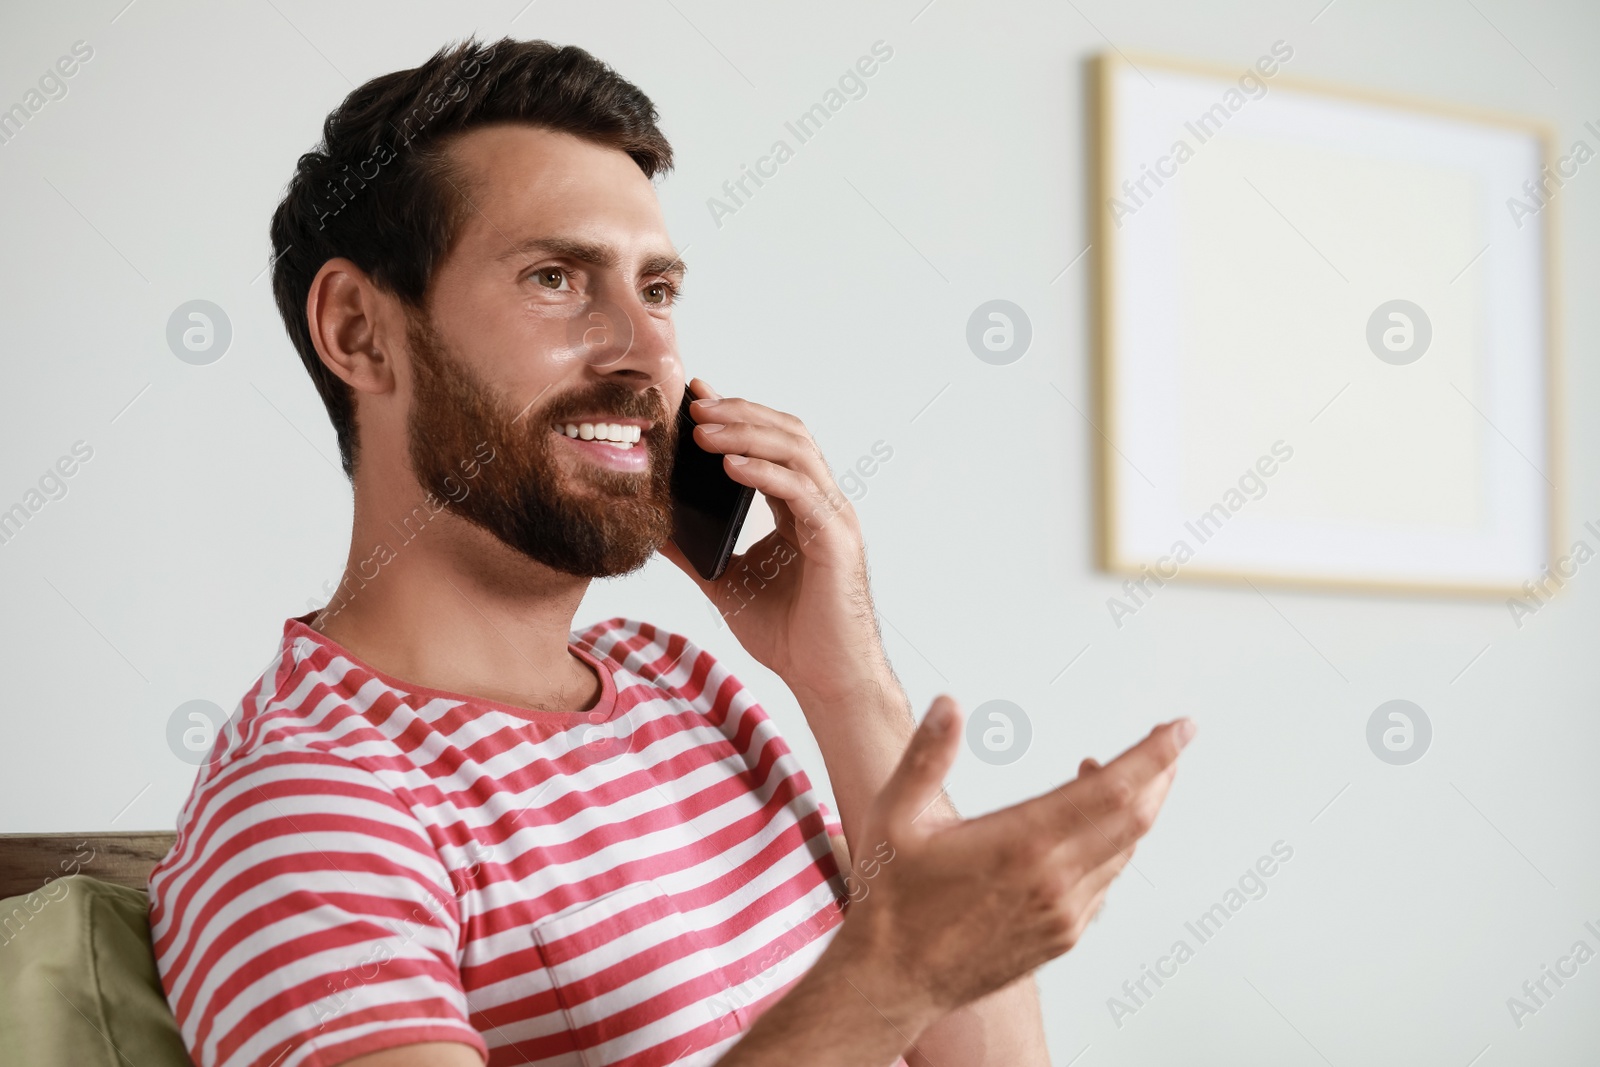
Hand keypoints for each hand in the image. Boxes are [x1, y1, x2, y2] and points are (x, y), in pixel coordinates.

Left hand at [656, 378, 887, 702]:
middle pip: (788, 434)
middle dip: (740, 413)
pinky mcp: (835, 541)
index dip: (738, 416)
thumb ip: (695, 552)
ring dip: (748, 434)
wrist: (826, 678)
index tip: (695, 398)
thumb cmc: (791, 635)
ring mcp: (834, 519)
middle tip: (694, 404)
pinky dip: (765, 473)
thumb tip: (652, 527)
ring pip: (797, 452)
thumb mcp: (727, 582)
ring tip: (704, 430)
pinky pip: (800, 492)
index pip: (773, 446)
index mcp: (801, 510)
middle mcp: (822, 505)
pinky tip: (731, 466)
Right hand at [829, 698, 1194, 1029]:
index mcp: (1021, 843)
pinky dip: (1115, 846)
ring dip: (1138, 808)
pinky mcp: (1062, 936)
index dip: (1155, 754)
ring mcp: (1063, 913)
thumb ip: (926, 757)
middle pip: (1136, 818)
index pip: (1112, 789)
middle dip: (1161, 773)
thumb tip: (950, 708)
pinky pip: (1107, 883)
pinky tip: (1096, 830)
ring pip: (1125, 851)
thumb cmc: (893, 903)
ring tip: (1127, 776)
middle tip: (1169, 742)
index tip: (1180, 728)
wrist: (894, 980)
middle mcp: (1053, 881)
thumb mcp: (894, 817)